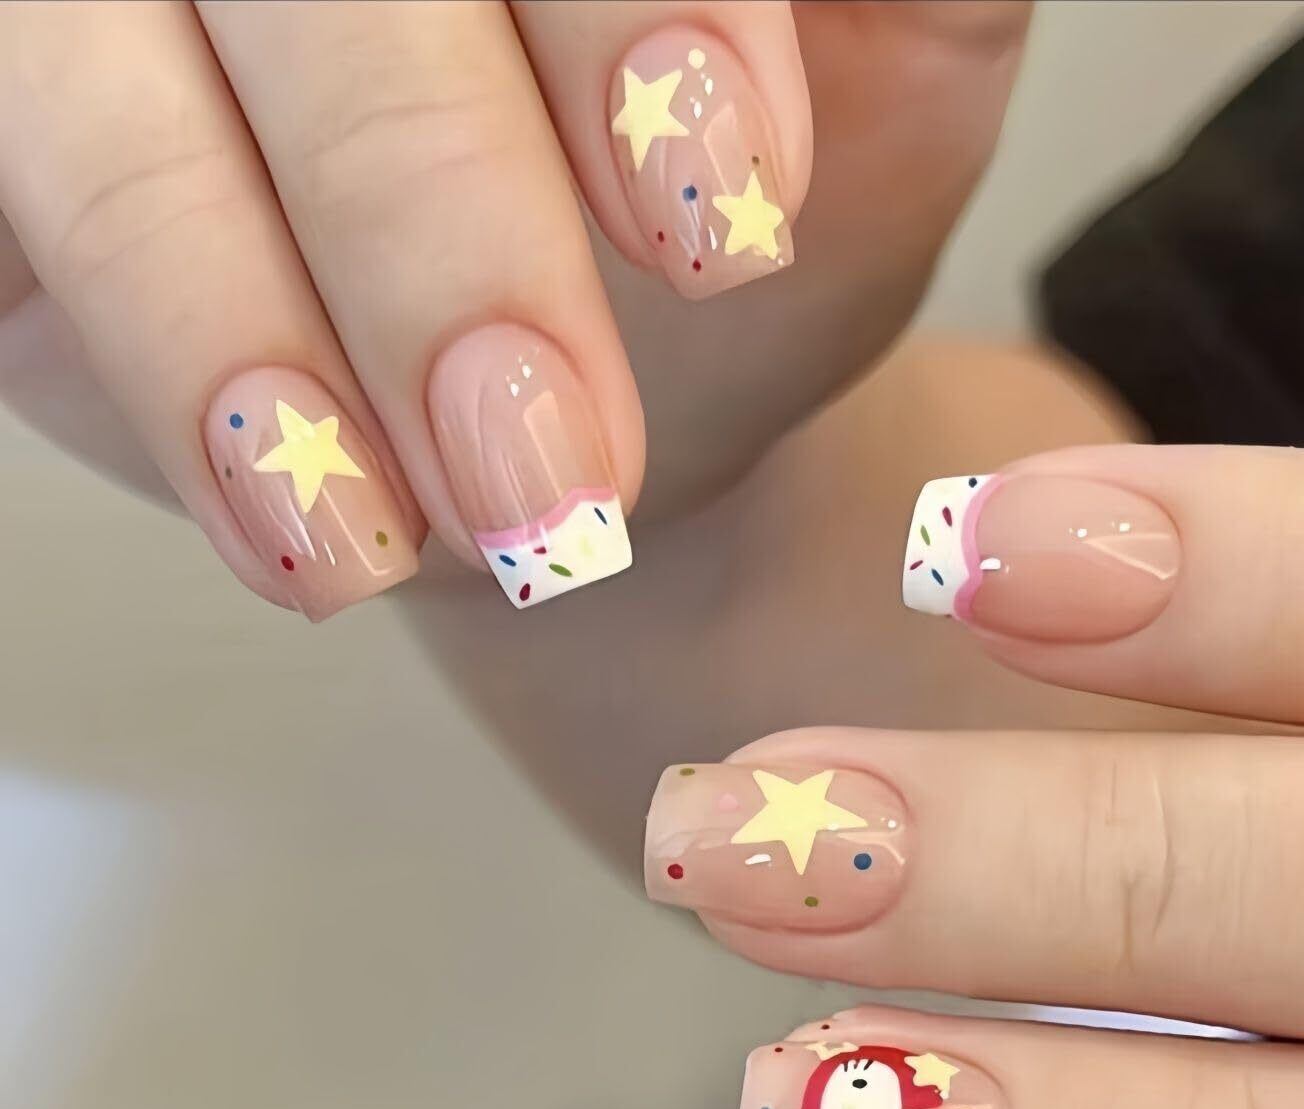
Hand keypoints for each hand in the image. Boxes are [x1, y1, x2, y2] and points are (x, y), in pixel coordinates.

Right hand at [0, 1, 1026, 618]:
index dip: (625, 11)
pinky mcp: (23, 140)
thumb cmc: (755, 206)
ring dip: (243, 322)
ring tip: (387, 543)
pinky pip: (29, 215)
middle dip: (427, 207)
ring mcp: (118, 2)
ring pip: (95, 78)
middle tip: (546, 463)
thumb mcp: (901, 63)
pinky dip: (155, 368)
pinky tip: (288, 517)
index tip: (726, 227)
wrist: (629, 391)